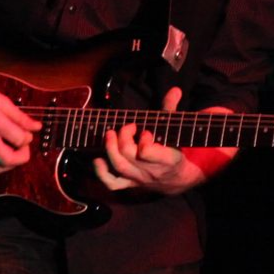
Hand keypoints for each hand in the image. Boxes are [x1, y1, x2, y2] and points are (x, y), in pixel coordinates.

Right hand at [0, 73, 41, 173]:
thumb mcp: (1, 100)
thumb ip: (20, 116)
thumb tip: (36, 127)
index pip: (19, 139)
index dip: (28, 138)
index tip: (28, 134)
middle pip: (8, 160)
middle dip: (22, 157)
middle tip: (24, 147)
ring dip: (10, 163)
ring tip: (13, 150)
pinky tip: (0, 153)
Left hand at [93, 87, 211, 195]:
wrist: (176, 178)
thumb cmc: (174, 149)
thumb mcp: (175, 130)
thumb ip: (171, 109)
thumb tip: (174, 90)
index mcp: (166, 159)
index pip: (147, 152)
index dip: (144, 140)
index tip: (146, 131)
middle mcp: (151, 171)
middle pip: (128, 155)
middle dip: (124, 137)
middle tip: (129, 127)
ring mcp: (138, 178)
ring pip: (119, 166)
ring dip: (110, 148)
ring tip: (110, 134)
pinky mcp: (129, 183)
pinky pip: (112, 183)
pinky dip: (101, 172)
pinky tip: (98, 159)